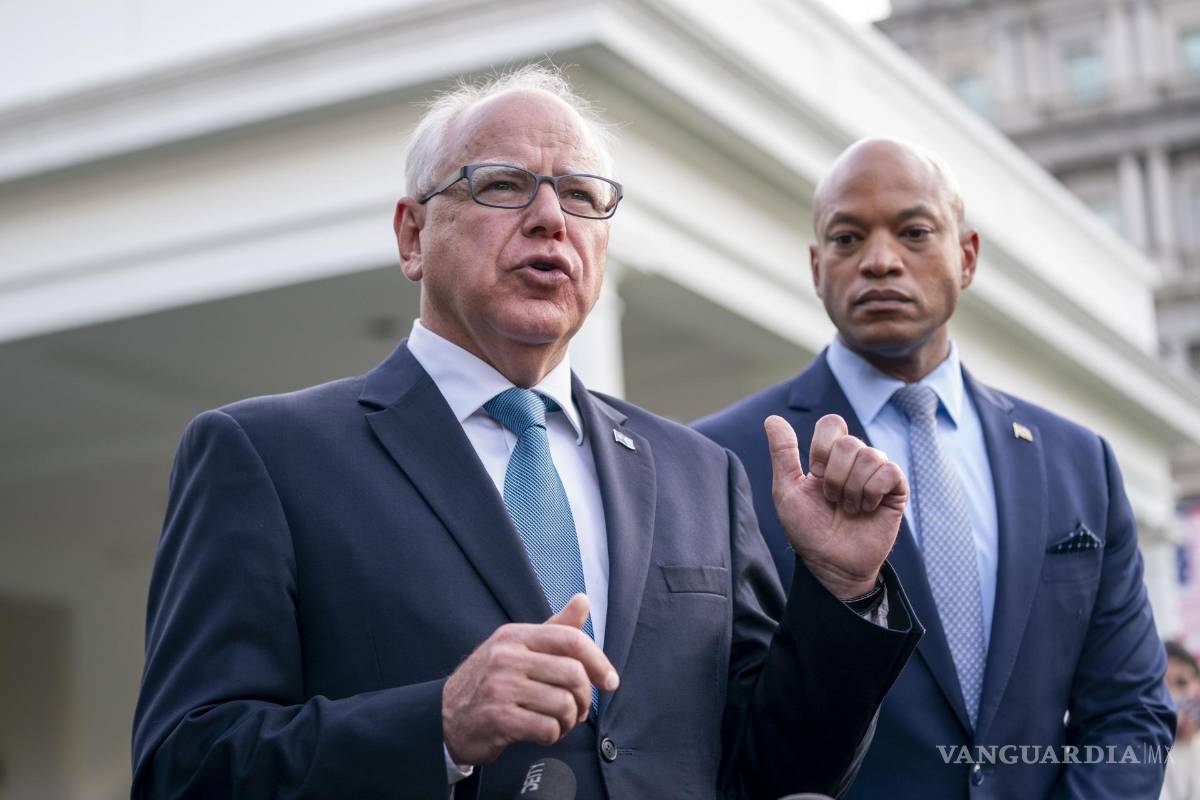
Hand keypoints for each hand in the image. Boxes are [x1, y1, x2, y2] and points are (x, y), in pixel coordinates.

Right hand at [441, 594, 618, 765]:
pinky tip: (543, 732)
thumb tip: (583, 600)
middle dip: (585, 697)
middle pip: (573, 674)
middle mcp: (507, 657)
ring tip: (559, 721)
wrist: (445, 717)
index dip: (598, 661)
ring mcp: (501, 688)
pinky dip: (554, 735)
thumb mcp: (517, 648)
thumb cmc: (489, 681)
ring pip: (564, 704)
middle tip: (578, 708)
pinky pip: (548, 728)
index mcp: (515, 636)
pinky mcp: (498, 719)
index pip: (570, 640)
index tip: (610, 681)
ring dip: (570, 720)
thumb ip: (554, 628)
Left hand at [765, 414, 907, 598]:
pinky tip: (867, 509)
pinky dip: (872, 492)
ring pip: (870, 456)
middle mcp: (855, 461)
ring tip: (848, 509)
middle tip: (832, 500)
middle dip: (834, 477)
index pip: (832, 424)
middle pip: (849, 442)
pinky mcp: (896, 491)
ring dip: (852, 488)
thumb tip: (772, 418)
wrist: (830, 564)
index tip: (815, 475)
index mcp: (829, 457)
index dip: (821, 449)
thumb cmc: (807, 530)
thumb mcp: (787, 490)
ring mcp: (876, 475)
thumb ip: (783, 453)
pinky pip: (890, 471)